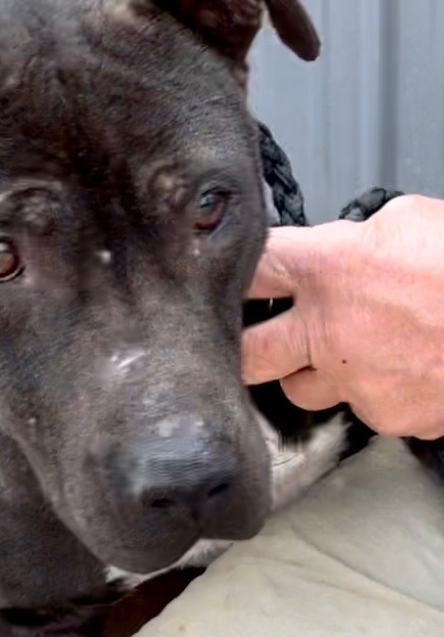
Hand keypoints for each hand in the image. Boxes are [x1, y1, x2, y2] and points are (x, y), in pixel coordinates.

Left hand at [242, 194, 443, 439]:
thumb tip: (340, 246)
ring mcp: (355, 381)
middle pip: (245, 354)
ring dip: (308, 372)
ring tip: (338, 352)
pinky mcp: (389, 417)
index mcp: (325, 268)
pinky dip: (373, 393)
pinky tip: (397, 369)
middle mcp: (328, 330)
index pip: (249, 270)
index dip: (233, 273)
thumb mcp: (405, 219)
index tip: (229, 281)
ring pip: (299, 390)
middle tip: (254, 339)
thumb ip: (354, 236)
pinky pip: (363, 410)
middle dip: (242, 347)